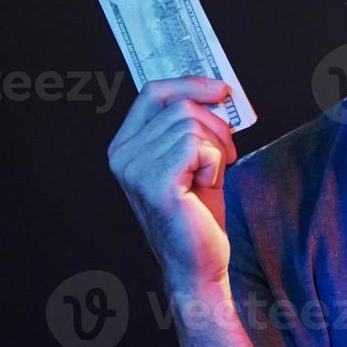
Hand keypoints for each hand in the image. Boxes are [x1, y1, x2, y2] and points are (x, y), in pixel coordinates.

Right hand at [107, 75, 238, 291]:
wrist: (198, 262)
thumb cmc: (198, 212)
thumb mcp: (193, 157)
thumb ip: (191, 123)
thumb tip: (217, 88)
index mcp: (126, 145)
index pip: (153, 92)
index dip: (190, 83)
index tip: (221, 88)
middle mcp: (123, 155)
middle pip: (182, 106)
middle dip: (216, 128)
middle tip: (223, 159)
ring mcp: (135, 169)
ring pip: (193, 124)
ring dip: (217, 149)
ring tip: (210, 178)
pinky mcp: (156, 183)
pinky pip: (199, 146)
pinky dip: (215, 163)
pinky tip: (206, 187)